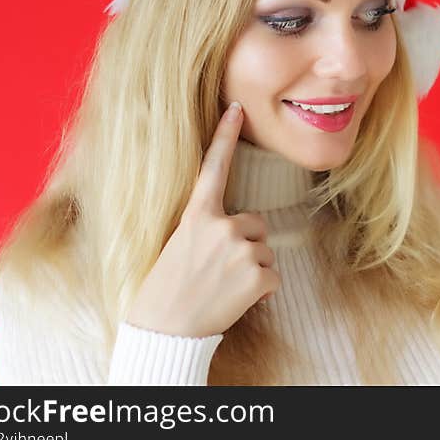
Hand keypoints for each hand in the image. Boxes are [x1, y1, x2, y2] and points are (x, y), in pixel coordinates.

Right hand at [126, 101, 279, 337]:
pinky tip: (236, 299)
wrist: (165, 332)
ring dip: (252, 267)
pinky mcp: (259, 275)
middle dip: (244, 243)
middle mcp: (221, 226)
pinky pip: (273, 276)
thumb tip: (235, 225)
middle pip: (254, 223)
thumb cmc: (167, 290)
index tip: (237, 108)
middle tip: (215, 269)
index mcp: (196, 216)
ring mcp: (242, 250)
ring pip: (265, 250)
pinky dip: (261, 290)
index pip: (213, 168)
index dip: (225, 136)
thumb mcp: (177, 246)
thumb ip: (204, 226)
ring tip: (222, 286)